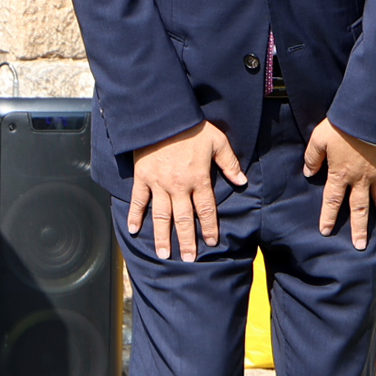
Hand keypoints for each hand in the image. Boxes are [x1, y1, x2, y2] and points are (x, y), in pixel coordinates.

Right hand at [127, 120, 246, 262]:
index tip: (211, 242)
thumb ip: (229, 163)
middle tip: (189, 259)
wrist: (163, 116)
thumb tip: (242, 182)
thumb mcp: (217, 141)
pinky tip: (133, 231)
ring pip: (161, 216)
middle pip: (184, 219)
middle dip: (187, 241)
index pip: (205, 209)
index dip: (209, 227)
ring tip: (164, 255)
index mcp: (198, 179)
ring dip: (162, 237)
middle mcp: (178, 186)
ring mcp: (158, 183)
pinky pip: (138, 201)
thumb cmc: (192, 127)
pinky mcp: (143, 177)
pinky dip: (135, 216)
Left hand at [302, 121, 375, 250]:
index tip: (327, 231)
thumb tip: (308, 172)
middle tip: (360, 246)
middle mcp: (361, 179)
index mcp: (341, 175)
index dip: (329, 217)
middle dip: (359, 229)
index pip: (333, 201)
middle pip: (359, 209)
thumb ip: (312, 157)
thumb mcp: (319, 138)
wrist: (371, 115)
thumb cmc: (342, 125)